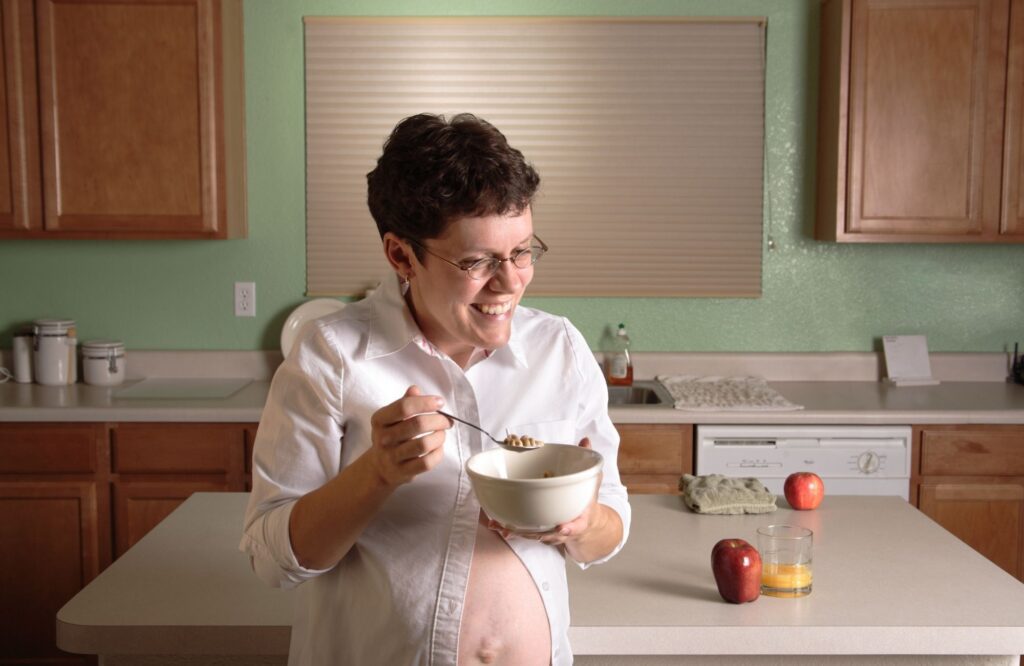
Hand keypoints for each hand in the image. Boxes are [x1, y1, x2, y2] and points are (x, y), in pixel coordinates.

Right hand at [367, 385, 449, 486]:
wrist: (380, 466)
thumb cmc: (392, 435)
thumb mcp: (393, 417)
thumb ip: (405, 402)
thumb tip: (415, 389)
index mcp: (380, 420)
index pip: (404, 407)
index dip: (425, 402)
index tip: (440, 402)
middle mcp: (383, 438)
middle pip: (417, 424)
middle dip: (438, 420)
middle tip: (447, 420)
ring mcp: (392, 457)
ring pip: (424, 444)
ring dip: (440, 437)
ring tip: (442, 433)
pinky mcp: (403, 472)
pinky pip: (426, 462)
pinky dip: (438, 453)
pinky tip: (438, 447)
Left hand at [487, 437, 603, 545]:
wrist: (585, 522)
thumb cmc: (586, 501)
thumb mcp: (592, 480)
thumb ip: (588, 461)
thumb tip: (585, 440)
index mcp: (580, 519)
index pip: (576, 525)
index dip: (569, 527)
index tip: (561, 527)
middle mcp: (564, 530)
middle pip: (548, 534)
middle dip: (533, 532)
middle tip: (516, 528)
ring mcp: (550, 534)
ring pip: (532, 535)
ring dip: (515, 531)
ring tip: (499, 525)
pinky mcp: (539, 533)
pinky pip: (524, 533)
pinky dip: (510, 529)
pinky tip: (495, 524)